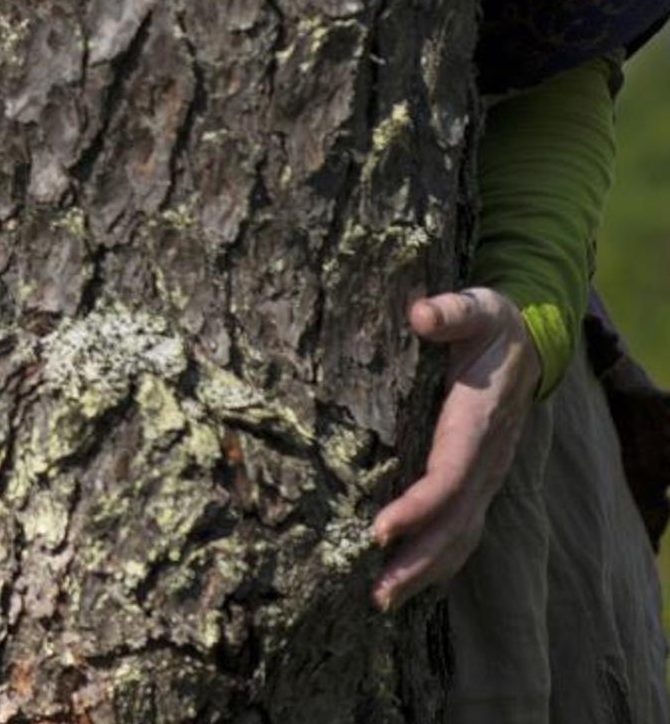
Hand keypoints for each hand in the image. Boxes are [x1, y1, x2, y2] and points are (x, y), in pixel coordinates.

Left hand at [369, 286, 540, 611]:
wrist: (528, 339)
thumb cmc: (490, 322)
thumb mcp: (474, 305)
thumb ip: (450, 310)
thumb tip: (421, 314)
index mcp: (478, 424)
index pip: (448, 478)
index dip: (416, 508)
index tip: (379, 530)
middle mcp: (485, 460)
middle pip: (454, 524)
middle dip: (417, 561)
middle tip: (376, 593)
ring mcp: (485, 474)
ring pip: (459, 536)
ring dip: (424, 571)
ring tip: (382, 599)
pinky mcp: (477, 478)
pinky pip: (460, 527)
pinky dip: (437, 557)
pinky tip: (408, 578)